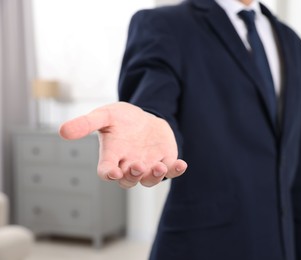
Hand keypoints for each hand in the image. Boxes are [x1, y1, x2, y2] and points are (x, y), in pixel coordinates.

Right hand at [59, 102, 186, 187]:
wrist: (144, 117)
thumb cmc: (121, 119)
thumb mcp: (104, 115)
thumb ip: (86, 123)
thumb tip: (62, 131)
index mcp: (112, 156)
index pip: (106, 171)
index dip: (108, 174)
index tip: (113, 172)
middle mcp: (128, 165)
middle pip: (128, 180)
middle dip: (132, 175)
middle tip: (136, 166)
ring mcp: (147, 165)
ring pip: (149, 180)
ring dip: (154, 176)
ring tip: (158, 166)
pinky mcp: (164, 161)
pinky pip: (170, 171)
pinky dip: (175, 171)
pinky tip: (181, 165)